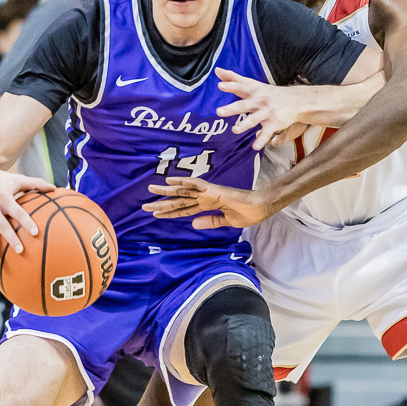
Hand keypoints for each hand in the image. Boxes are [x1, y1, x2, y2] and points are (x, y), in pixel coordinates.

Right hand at [0, 161, 51, 264]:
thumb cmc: (0, 179)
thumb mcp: (17, 179)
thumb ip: (36, 184)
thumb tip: (54, 188)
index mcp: (4, 197)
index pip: (17, 211)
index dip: (26, 221)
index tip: (35, 232)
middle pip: (1, 225)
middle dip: (10, 238)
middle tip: (20, 250)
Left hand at [144, 177, 276, 228]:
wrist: (261, 207)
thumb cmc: (249, 213)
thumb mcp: (227, 222)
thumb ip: (210, 221)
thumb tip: (192, 224)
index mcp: (208, 206)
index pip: (184, 210)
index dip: (170, 212)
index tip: (156, 214)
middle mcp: (205, 198)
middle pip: (179, 201)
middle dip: (162, 203)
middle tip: (145, 204)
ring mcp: (209, 193)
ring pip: (183, 191)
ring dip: (167, 191)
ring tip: (151, 189)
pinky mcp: (214, 190)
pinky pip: (195, 185)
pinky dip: (183, 182)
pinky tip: (170, 181)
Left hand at [214, 67, 308, 149]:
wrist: (295, 100)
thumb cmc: (268, 92)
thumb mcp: (252, 83)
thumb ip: (234, 78)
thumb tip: (217, 70)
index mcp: (252, 91)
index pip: (240, 87)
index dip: (230, 86)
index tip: (220, 85)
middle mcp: (259, 101)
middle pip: (244, 105)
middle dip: (231, 108)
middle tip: (218, 112)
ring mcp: (267, 112)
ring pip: (254, 119)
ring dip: (244, 125)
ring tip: (235, 130)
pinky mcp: (274, 123)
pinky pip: (267, 133)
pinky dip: (261, 140)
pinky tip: (255, 147)